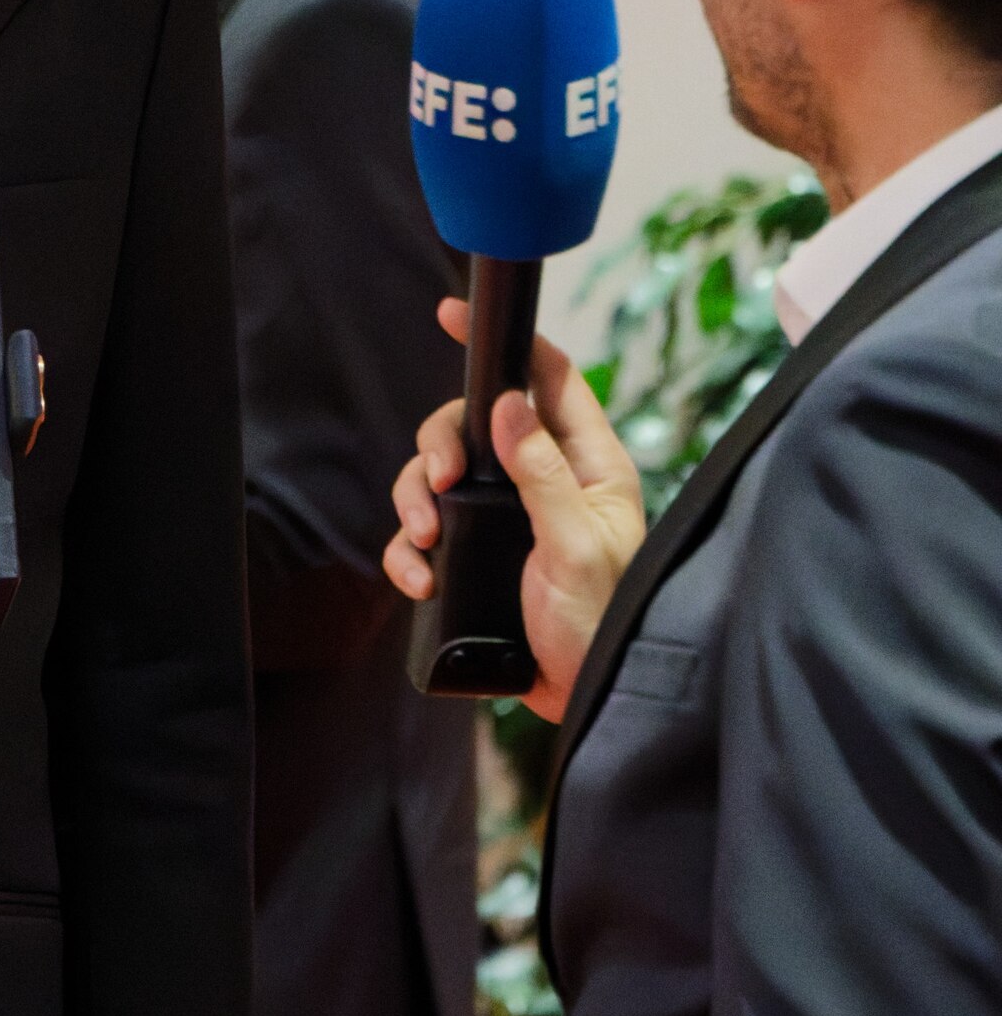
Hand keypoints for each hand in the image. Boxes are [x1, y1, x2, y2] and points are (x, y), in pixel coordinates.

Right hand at [385, 299, 645, 721]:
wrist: (590, 699)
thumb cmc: (606, 623)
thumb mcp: (578, 546)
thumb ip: (544, 473)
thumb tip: (509, 402)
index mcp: (587, 465)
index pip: (548, 379)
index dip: (506, 344)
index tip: (453, 316)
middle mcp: (543, 481)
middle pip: (472, 425)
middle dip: (440, 445)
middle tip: (438, 482)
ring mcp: (505, 520)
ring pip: (438, 477)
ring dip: (417, 500)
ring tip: (424, 540)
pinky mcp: (475, 559)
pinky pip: (424, 535)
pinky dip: (409, 550)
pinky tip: (419, 578)